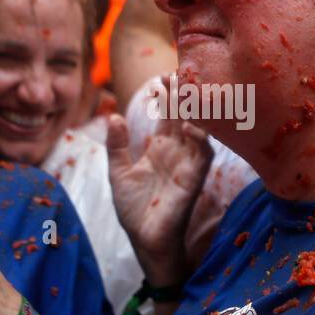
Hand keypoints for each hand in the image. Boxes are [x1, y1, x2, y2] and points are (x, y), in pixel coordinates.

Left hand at [106, 76, 212, 285]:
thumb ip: (117, 145)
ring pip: (199, 130)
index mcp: (161, 148)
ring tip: (188, 91)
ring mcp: (187, 165)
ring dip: (195, 111)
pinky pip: (203, 155)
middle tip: (180, 73)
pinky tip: (189, 125)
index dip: (168, 95)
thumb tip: (111, 116)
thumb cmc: (135, 210)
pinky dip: (200, 139)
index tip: (163, 76)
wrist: (144, 242)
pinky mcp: (193, 180)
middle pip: (185, 116)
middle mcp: (178, 152)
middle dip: (184, 95)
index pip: (168, 114)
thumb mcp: (118, 173)